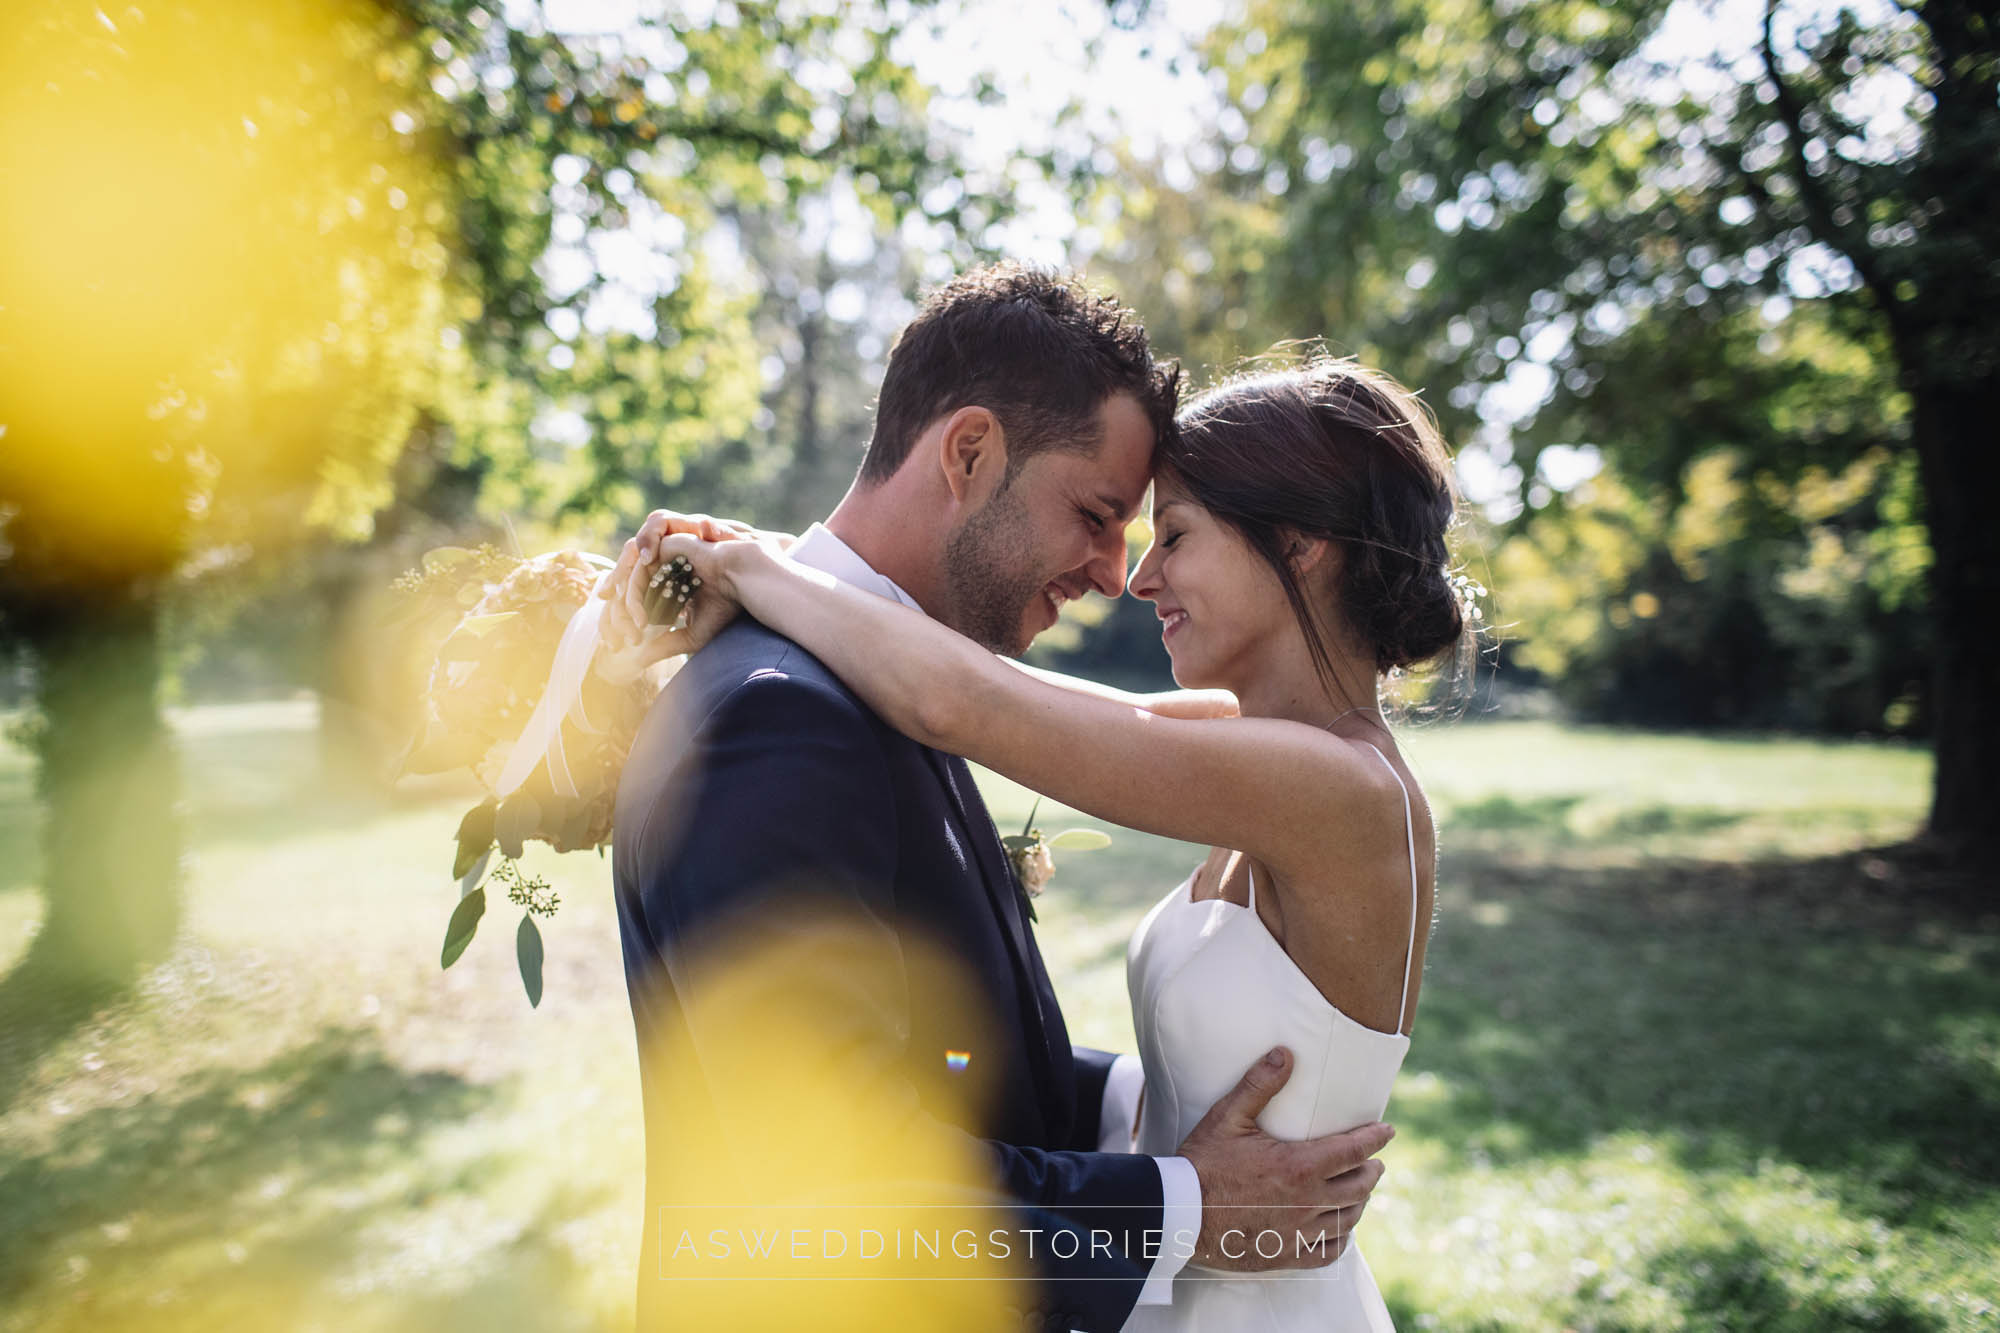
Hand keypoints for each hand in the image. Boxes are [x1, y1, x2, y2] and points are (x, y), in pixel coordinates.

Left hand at [599, 511, 759, 665]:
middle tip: (620, 641)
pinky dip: (633, 592)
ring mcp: (661, 558)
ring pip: (627, 581)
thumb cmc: (724, 606)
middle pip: (622, 592)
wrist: (742, 581)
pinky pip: (637, 568)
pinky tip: (640, 616)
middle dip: (616, 618)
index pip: (632, 604)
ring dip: (625, 607)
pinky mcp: (663, 547)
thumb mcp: (691, 635)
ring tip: (635, 628)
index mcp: (665, 588)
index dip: (621, 624)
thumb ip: (665, 645)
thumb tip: (638, 661)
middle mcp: (660, 571)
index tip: (620, 645)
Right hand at [1177, 1047, 1392, 1270]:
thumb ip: (1259, 1085)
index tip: (1387, 1132)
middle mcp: (1307, 1202)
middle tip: (1374, 1161)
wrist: (1179, 1215)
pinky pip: (1328, 1252)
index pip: (1353, 1150)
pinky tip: (1340, 1231)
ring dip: (1359, 1203)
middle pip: (1359, 1187)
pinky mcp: (1286, 1255)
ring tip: (1361, 1192)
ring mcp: (1298, 1233)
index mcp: (1299, 1167)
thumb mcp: (1228, 1117)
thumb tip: (1285, 1054)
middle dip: (1371, 1171)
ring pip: (1347, 1219)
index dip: (1375, 1139)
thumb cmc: (1202, 1164)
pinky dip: (1341, 1239)